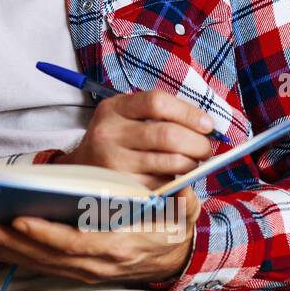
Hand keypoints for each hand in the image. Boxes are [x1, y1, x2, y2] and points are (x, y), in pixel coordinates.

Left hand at [0, 185, 201, 286]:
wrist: (173, 256)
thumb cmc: (170, 224)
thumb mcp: (181, 210)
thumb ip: (178, 200)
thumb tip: (177, 187)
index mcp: (118, 244)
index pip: (76, 243)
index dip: (46, 234)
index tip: (19, 220)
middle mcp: (97, 263)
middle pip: (48, 255)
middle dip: (11, 242)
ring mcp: (85, 270)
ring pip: (39, 263)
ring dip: (5, 250)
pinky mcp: (75, 270)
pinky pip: (40, 265)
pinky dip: (13, 256)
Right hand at [59, 89, 215, 189]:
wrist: (81, 170)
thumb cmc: (116, 140)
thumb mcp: (125, 117)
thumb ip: (159, 115)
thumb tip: (207, 126)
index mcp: (112, 108)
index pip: (157, 102)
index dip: (189, 113)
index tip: (208, 125)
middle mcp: (108, 133)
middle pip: (167, 135)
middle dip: (197, 143)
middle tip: (206, 149)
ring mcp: (112, 162)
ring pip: (169, 162)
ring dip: (191, 164)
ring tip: (193, 163)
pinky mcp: (121, 188)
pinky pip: (162, 184)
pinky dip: (176, 182)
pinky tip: (174, 178)